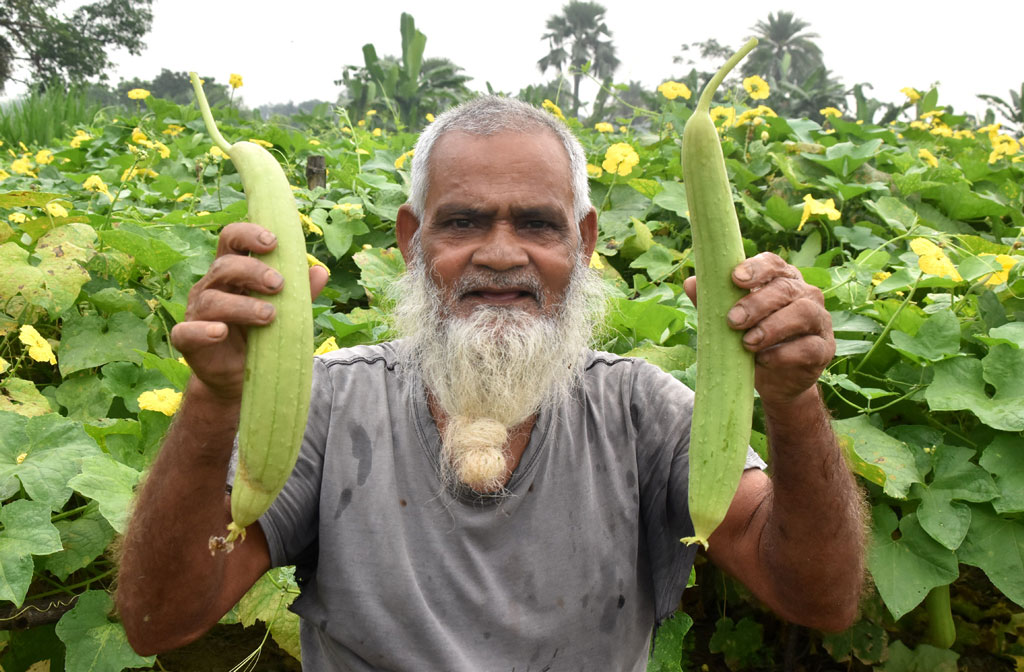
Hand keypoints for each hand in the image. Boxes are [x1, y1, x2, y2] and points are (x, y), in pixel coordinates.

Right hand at [170, 222, 328, 400]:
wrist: (242, 378)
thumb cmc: (262, 335)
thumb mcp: (286, 312)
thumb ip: (300, 293)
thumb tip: (320, 271)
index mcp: (232, 272)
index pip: (231, 240)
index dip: (249, 234)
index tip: (273, 241)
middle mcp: (211, 287)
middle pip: (225, 267)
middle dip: (253, 271)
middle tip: (279, 284)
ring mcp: (197, 313)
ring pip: (212, 300)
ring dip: (242, 305)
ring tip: (269, 316)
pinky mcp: (188, 340)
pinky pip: (186, 332)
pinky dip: (202, 331)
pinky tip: (220, 331)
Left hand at [684, 252, 833, 404]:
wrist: (776, 381)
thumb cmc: (752, 341)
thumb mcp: (730, 322)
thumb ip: (713, 302)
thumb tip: (691, 282)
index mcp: (782, 280)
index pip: (773, 263)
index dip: (756, 268)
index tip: (735, 279)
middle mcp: (805, 294)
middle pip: (785, 288)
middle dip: (756, 303)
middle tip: (732, 321)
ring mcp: (819, 320)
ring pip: (802, 313)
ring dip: (772, 327)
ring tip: (747, 343)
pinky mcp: (824, 348)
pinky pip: (809, 346)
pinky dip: (783, 353)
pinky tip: (763, 359)